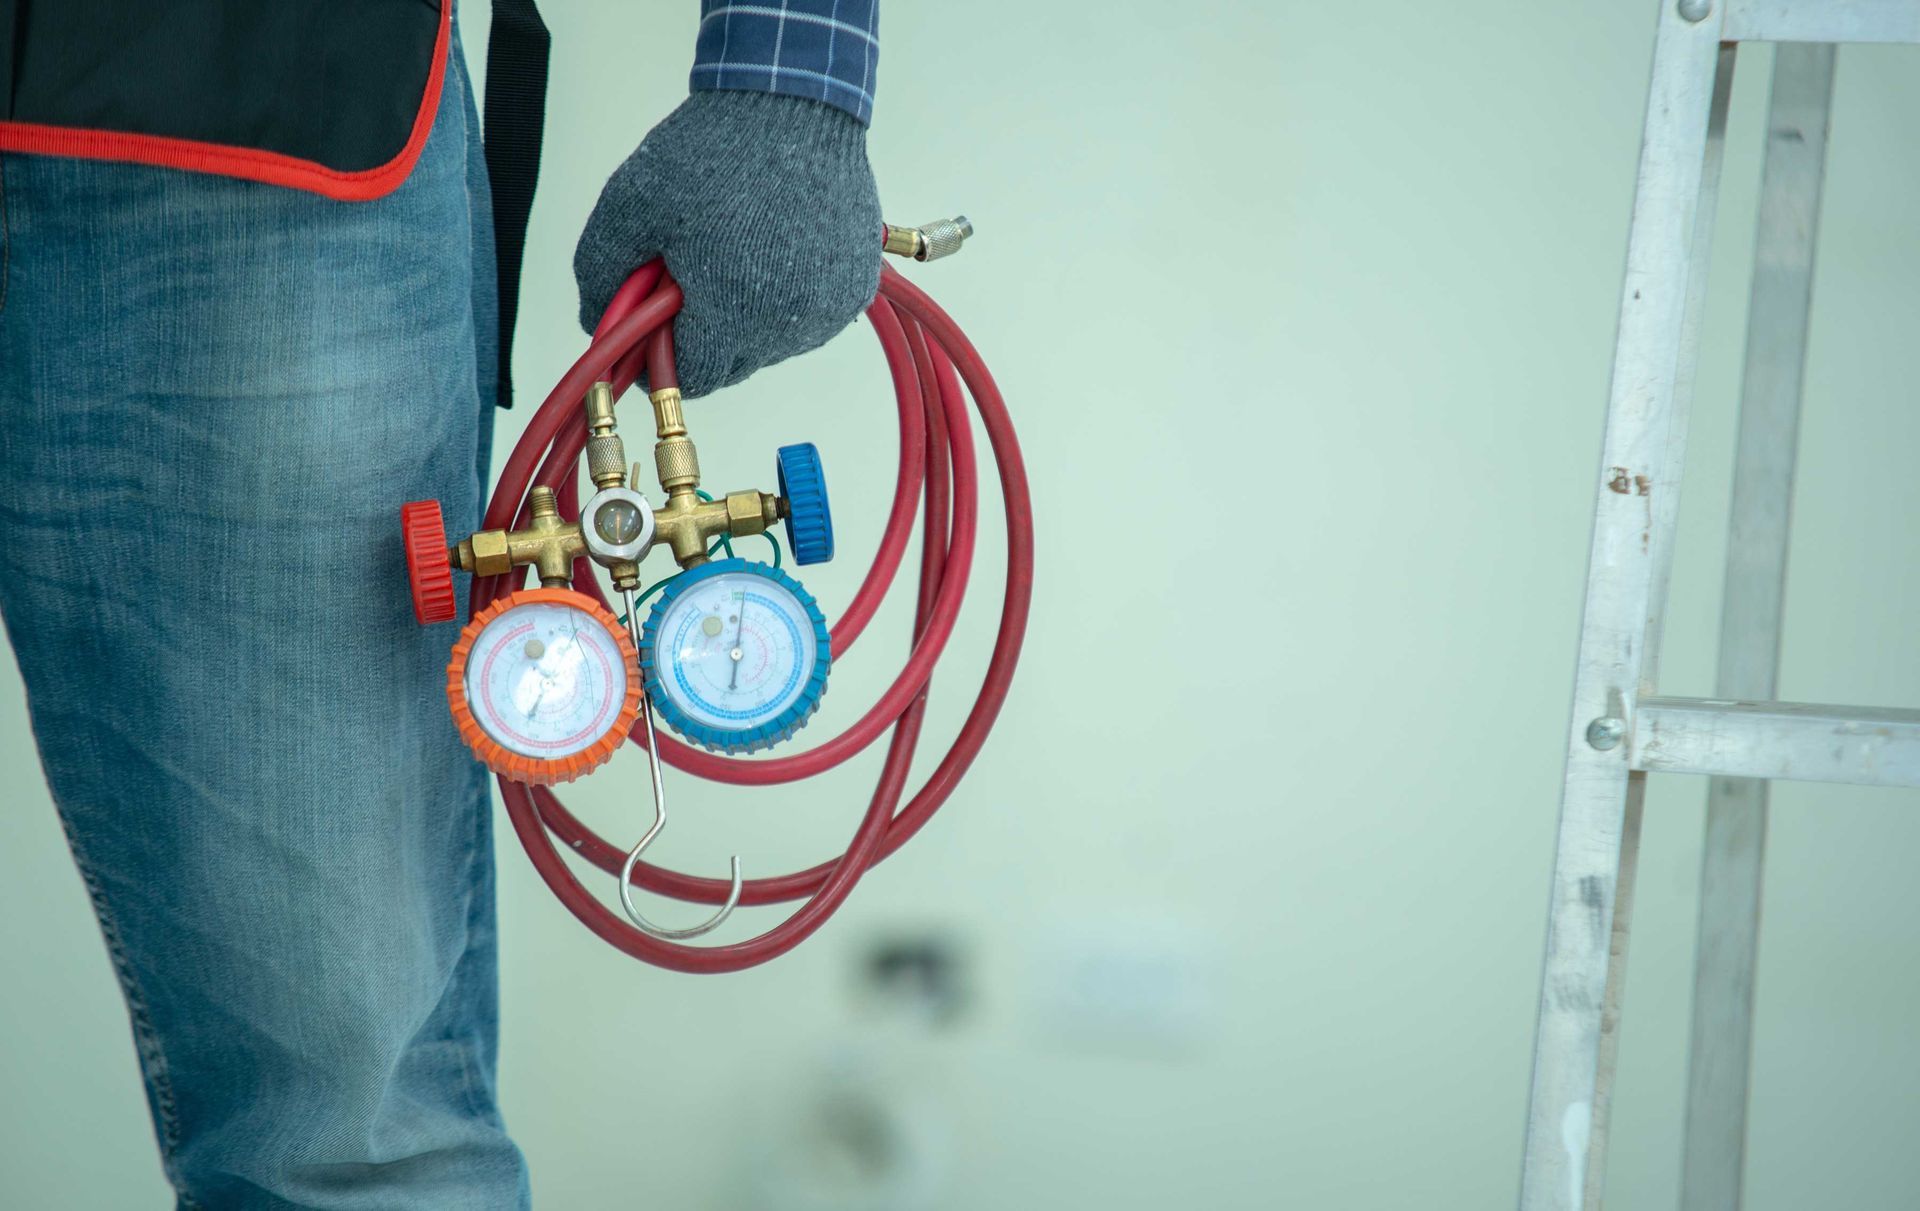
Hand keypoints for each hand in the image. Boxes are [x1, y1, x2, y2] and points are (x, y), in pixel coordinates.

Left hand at [573, 89, 882, 398]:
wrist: (795, 105)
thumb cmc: (714, 151)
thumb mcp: (629, 206)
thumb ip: (600, 275)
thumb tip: (595, 325)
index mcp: (733, 313)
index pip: (692, 377)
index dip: (662, 354)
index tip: (654, 320)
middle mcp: (789, 324)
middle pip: (732, 363)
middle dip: (704, 333)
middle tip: (690, 276)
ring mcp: (829, 308)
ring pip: (771, 343)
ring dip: (746, 316)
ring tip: (735, 252)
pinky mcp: (855, 288)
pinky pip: (809, 316)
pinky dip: (787, 297)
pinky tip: (773, 250)